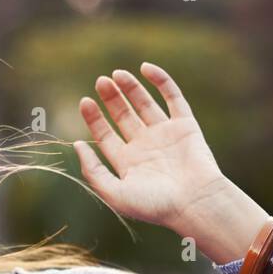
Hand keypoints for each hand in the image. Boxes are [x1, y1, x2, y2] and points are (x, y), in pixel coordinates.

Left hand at [73, 63, 227, 230]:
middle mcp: (146, 147)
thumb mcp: (114, 193)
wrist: (194, 203)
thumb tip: (77, 145)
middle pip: (123, 116)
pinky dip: (161, 81)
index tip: (84, 101)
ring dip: (131, 88)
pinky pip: (173, 98)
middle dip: (111, 98)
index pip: (106, 135)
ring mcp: (166, 135)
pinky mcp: (185, 125)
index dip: (94, 118)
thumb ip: (93, 171)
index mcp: (128, 163)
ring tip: (116, 74)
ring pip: (145, 104)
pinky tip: (145, 68)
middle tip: (100, 81)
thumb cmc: (154, 205)